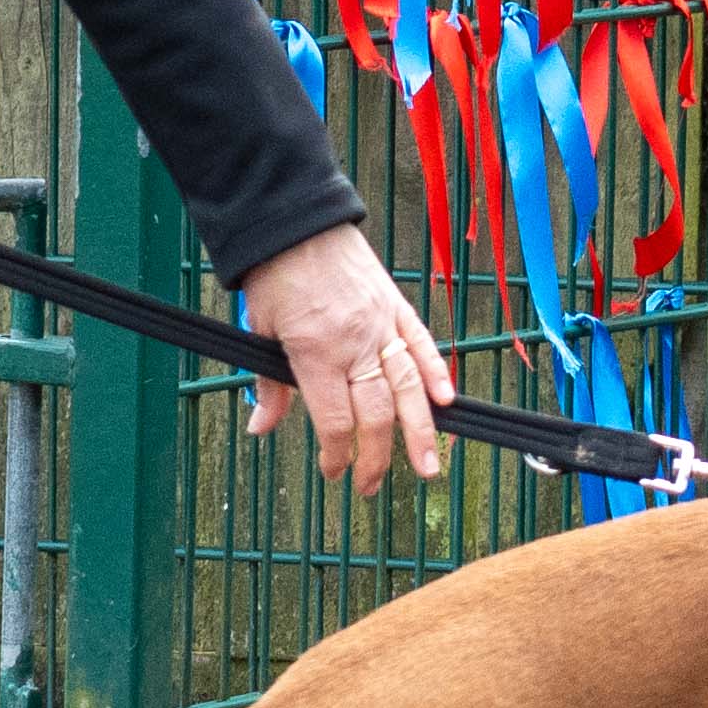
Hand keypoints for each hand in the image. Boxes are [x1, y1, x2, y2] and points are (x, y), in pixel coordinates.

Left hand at [232, 222, 451, 493]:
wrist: (296, 222)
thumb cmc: (275, 276)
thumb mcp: (260, 331)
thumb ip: (270, 383)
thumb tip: (261, 427)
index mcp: (316, 353)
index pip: (336, 419)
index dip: (337, 454)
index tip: (334, 472)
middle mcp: (354, 343)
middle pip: (376, 412)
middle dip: (375, 457)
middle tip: (370, 485)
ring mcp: (380, 324)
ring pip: (408, 386)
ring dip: (421, 431)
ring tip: (428, 466)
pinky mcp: (395, 305)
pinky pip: (421, 344)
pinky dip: (437, 373)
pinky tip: (446, 401)